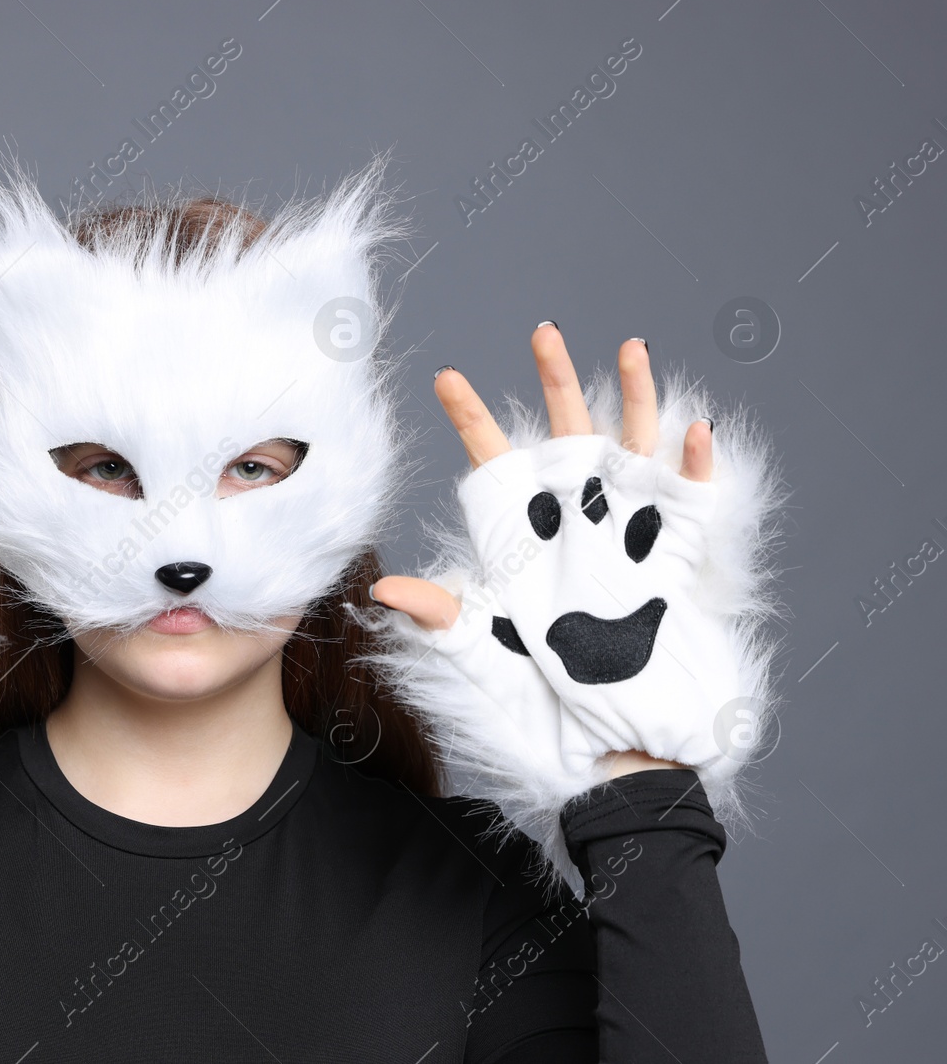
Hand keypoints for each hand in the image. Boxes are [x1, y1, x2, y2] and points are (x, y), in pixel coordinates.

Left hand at [360, 321, 780, 882]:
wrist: (616, 747)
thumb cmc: (548, 703)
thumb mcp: (486, 653)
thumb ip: (442, 615)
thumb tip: (381, 590)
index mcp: (524, 539)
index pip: (492, 463)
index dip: (470, 418)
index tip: (444, 376)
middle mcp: (573, 526)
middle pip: (564, 435)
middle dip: (555, 382)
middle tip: (541, 330)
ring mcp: (627, 537)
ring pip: (633, 448)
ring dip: (635, 398)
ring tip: (631, 346)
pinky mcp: (674, 561)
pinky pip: (690, 501)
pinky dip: (695, 464)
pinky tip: (694, 429)